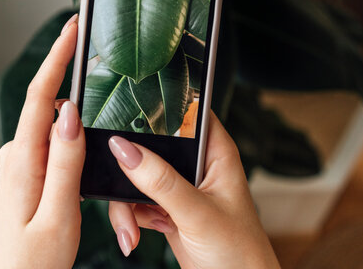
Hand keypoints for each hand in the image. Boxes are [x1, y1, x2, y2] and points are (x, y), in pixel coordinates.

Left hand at [0, 14, 84, 268]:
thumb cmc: (32, 260)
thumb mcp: (58, 213)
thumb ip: (64, 161)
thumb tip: (69, 113)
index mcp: (24, 161)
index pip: (41, 97)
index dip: (57, 58)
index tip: (72, 29)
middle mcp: (18, 154)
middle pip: (51, 107)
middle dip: (76, 88)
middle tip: (97, 68)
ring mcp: (21, 162)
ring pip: (56, 131)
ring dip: (79, 128)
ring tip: (94, 153)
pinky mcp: (28, 171)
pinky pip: (53, 146)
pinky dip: (72, 143)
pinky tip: (84, 157)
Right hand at [108, 114, 279, 268]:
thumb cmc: (240, 253)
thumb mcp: (198, 213)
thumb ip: (161, 181)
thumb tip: (126, 150)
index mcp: (215, 153)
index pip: (187, 111)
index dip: (159, 109)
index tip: (126, 119)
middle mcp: (196, 166)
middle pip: (151, 147)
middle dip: (131, 169)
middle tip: (122, 190)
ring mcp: (179, 188)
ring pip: (138, 177)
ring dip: (127, 203)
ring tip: (130, 227)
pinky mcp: (167, 210)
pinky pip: (136, 202)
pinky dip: (130, 218)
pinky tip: (135, 233)